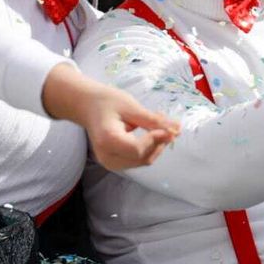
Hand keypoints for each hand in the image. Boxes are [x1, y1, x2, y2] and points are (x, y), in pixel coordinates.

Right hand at [41, 64, 179, 171]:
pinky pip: (139, 159)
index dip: (156, 140)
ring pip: (143, 160)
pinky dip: (150, 147)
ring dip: (157, 145)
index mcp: (107, 141)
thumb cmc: (106, 101)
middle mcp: (107, 157)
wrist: (87, 105)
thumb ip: (152, 120)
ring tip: (161, 125)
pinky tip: (152, 132)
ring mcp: (110, 162)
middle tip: (171, 125)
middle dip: (160, 143)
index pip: (138, 149)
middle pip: (143, 158)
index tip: (170, 128)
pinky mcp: (115, 162)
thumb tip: (176, 130)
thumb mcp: (130, 106)